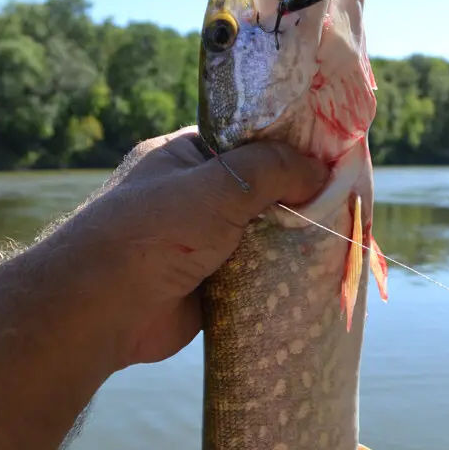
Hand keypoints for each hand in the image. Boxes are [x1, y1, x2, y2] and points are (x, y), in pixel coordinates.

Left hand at [68, 126, 326, 368]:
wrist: (104, 308)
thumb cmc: (154, 230)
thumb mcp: (218, 185)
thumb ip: (272, 169)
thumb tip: (322, 173)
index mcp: (185, 158)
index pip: (247, 141)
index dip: (289, 147)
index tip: (332, 157)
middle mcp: (193, 198)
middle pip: (260, 191)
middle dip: (296, 198)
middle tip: (344, 202)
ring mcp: (202, 244)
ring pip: (261, 236)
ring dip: (291, 241)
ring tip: (339, 237)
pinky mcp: (211, 286)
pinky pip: (256, 276)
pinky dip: (280, 277)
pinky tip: (316, 275)